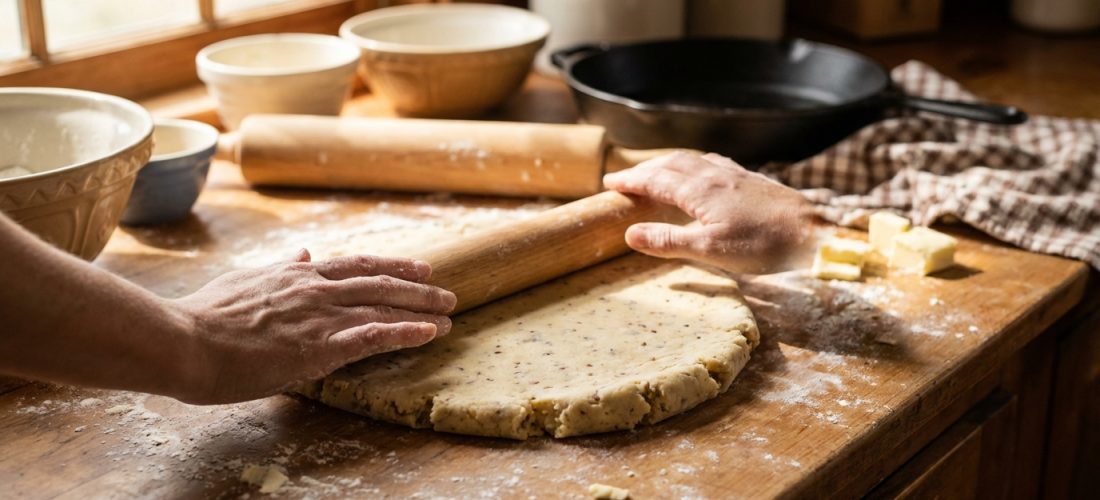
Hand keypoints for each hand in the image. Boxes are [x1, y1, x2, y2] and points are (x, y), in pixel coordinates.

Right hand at [171, 250, 455, 403]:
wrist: (183, 340)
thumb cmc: (204, 316)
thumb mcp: (245, 279)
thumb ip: (280, 267)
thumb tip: (304, 251)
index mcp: (298, 274)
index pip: (356, 265)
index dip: (391, 265)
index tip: (419, 267)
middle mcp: (315, 289)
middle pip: (379, 283)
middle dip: (417, 288)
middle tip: (447, 292)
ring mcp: (319, 316)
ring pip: (382, 307)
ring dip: (421, 310)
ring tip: (449, 315)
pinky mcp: (318, 346)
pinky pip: (372, 336)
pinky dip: (404, 333)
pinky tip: (429, 333)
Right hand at [604, 152, 816, 273]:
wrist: (812, 231)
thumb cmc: (762, 244)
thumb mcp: (709, 250)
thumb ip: (668, 241)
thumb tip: (630, 233)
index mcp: (699, 191)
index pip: (655, 181)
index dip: (631, 181)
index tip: (610, 183)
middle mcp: (714, 176)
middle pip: (670, 164)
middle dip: (644, 170)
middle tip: (623, 179)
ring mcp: (734, 175)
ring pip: (691, 160)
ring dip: (667, 164)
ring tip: (654, 172)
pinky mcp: (750, 180)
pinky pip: (712, 163)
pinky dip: (693, 164)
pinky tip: (701, 171)